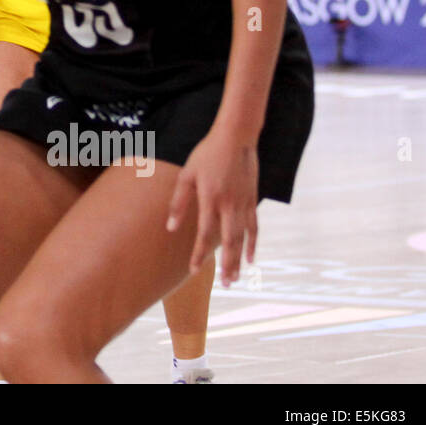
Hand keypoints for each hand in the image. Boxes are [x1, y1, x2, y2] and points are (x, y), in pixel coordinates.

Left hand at [166, 127, 258, 286]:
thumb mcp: (187, 174)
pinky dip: (253, 244)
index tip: (193, 270)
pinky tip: (251, 259)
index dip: (199, 253)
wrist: (235, 139)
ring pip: (242, 238)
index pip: (204, 233)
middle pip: (228, 242)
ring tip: (236, 279)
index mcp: (210, 199)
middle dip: (226, 265)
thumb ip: (179, 201)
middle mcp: (229, 205)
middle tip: (225, 285)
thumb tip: (171, 227)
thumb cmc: (206, 155)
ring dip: (239, 260)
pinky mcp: (253, 200)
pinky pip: (254, 227)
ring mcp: (243, 204)